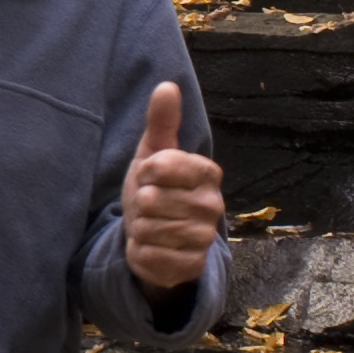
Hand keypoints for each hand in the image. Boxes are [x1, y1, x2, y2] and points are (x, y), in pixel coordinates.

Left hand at [120, 81, 224, 295]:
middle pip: (153, 200)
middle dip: (141, 204)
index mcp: (207, 173)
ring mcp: (204, 238)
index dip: (145, 171)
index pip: (161, 165)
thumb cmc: (155, 189)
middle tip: (150, 206)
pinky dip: (141, 253)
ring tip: (150, 225)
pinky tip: (151, 248)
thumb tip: (167, 85)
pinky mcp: (191, 267)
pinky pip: (150, 256)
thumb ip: (162, 122)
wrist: (154, 236)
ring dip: (139, 229)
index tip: (150, 176)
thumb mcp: (153, 153)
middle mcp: (213, 205)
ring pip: (149, 229)